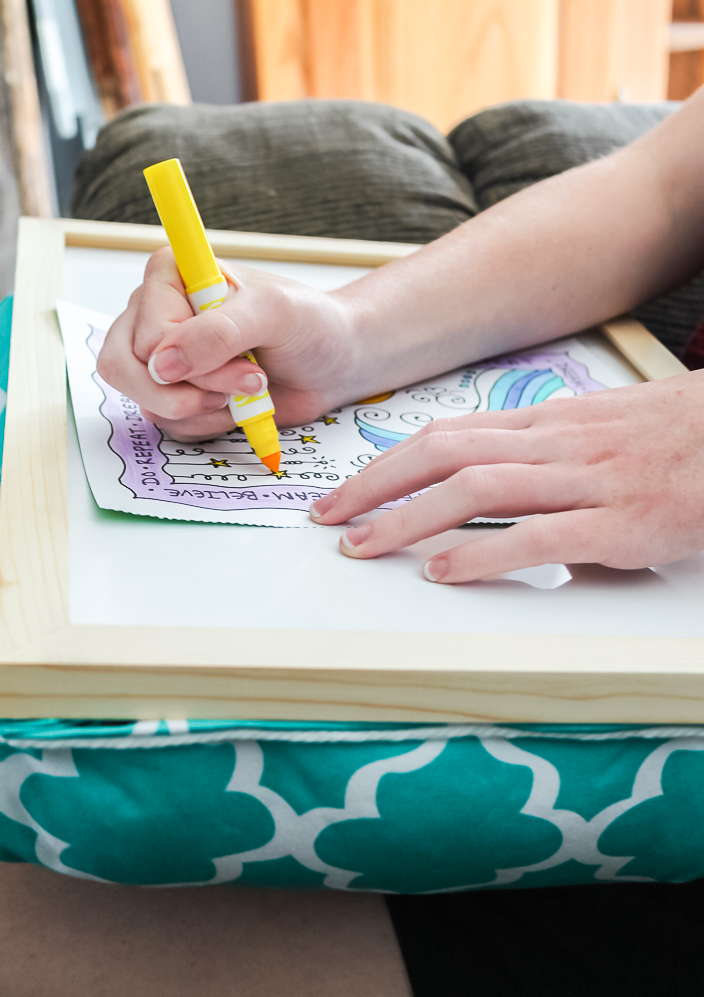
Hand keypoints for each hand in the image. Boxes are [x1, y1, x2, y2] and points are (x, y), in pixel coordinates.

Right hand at [97, 247, 354, 440]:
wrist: (335, 362)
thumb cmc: (310, 324)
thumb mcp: (273, 313)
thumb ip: (218, 332)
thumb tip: (162, 363)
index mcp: (170, 275)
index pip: (145, 331)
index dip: (188, 357)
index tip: (244, 359)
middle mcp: (156, 314)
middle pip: (124, 367)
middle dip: (187, 391)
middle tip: (244, 384)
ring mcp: (164, 358)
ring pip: (147, 401)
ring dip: (205, 407)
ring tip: (250, 388)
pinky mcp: (178, 392)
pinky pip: (169, 423)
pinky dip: (209, 424)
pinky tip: (240, 405)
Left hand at [309, 372, 703, 580]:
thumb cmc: (676, 436)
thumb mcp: (600, 433)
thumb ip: (546, 458)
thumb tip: (500, 493)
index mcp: (546, 425)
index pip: (446, 436)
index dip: (386, 464)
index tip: (345, 492)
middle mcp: (553, 445)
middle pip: (443, 456)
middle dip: (375, 487)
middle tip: (329, 521)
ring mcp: (584, 481)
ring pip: (476, 490)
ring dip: (408, 519)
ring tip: (363, 548)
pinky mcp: (617, 523)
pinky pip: (535, 536)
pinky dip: (481, 555)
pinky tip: (443, 573)